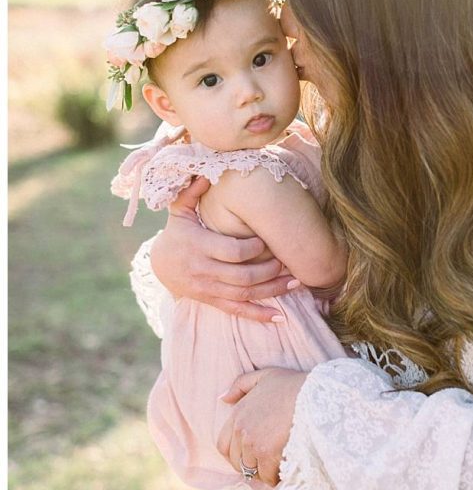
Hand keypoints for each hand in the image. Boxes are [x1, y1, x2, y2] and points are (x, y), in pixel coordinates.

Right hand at [150, 178, 299, 323]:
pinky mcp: (212, 301)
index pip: (231, 252)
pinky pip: (237, 311)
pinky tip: (279, 317)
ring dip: (272, 291)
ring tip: (296, 283)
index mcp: (199, 246)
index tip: (266, 240)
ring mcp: (209, 289)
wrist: (160, 265)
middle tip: (288, 262)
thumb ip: (192, 192)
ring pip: (244, 295)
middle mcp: (204, 271)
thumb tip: (206, 173)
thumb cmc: (177, 233)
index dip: (252, 248)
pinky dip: (259, 315)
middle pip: (242, 276)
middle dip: (268, 271)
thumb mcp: (179, 211)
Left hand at [217, 368, 308, 485]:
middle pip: (238, 462)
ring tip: (278, 463)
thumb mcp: (263, 376)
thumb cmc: (290, 386)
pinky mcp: (268, 455)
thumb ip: (240, 385)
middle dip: (251, 464)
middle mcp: (242, 431)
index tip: (249, 454)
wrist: (313, 396)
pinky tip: (286, 466)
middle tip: (267, 460)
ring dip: (265, 471)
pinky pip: (268, 477)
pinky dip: (276, 476)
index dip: (235, 454)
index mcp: (237, 414)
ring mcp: (254, 444)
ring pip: (253, 472)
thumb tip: (223, 398)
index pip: (223, 446)